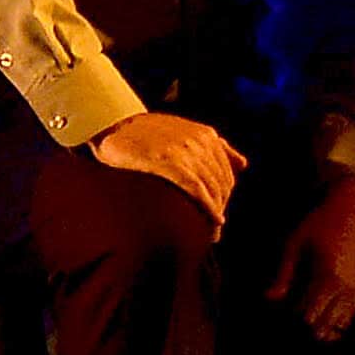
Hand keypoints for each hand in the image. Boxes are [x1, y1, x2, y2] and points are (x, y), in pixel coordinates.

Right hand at [90, 109, 246, 223]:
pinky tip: (213, 221)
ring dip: (215, 212)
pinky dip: (208, 208)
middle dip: (221, 204)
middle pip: (222, 182)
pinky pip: (197, 190)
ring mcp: (185, 151)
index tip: (219, 211)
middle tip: (214, 226)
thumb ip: (215, 145)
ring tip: (212, 231)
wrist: (110, 123)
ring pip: (212, 188)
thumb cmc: (144, 132)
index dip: (225, 194)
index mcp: (205, 134)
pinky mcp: (170, 162)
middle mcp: (199, 141)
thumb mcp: (183, 130)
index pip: (228, 171)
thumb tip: (243, 164)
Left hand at [267, 172, 354, 346]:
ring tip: (301, 312)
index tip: (277, 313)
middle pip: (323, 329)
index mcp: (327, 279)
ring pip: (338, 329)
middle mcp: (346, 292)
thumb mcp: (295, 244)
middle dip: (303, 328)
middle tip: (287, 314)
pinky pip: (347, 321)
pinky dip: (331, 322)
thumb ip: (283, 275)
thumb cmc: (320, 223)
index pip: (307, 317)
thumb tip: (268, 299)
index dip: (289, 321)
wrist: (354, 211)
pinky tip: (316, 310)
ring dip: (319, 327)